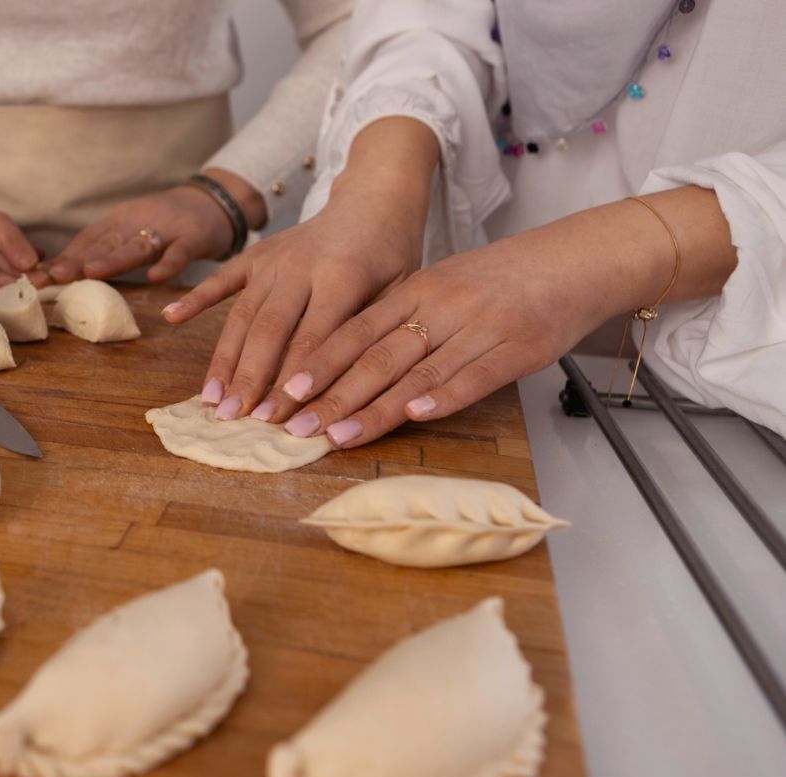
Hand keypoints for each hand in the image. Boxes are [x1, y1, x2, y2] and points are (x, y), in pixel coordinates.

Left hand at [45, 169, 264, 283]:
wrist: (213, 202)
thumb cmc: (166, 225)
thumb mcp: (131, 233)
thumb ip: (103, 251)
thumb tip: (62, 274)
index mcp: (119, 223)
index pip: (86, 242)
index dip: (63, 259)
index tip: (37, 278)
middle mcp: (137, 222)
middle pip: (105, 244)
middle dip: (77, 261)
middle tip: (52, 276)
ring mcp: (166, 229)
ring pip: (136, 246)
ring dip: (113, 260)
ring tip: (90, 273)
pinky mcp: (193, 236)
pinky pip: (180, 252)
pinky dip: (168, 263)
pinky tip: (155, 277)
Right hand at [162, 198, 423, 421]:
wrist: (374, 202)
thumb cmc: (392, 259)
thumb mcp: (398, 295)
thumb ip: (367, 336)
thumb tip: (340, 394)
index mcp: (342, 277)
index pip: (313, 340)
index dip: (294, 382)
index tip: (277, 420)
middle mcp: (300, 266)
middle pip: (269, 331)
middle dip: (250, 378)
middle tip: (235, 418)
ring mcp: (274, 259)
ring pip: (243, 315)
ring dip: (224, 360)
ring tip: (211, 400)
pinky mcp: (256, 254)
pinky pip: (223, 279)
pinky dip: (195, 298)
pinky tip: (171, 318)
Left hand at [270, 187, 737, 448]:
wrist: (575, 259)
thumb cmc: (501, 281)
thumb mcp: (441, 288)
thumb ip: (399, 320)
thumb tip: (348, 362)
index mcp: (414, 291)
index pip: (354, 332)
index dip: (317, 364)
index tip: (282, 393)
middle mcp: (438, 307)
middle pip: (374, 356)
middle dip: (330, 395)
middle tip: (293, 426)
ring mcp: (477, 326)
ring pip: (415, 372)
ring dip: (373, 408)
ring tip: (336, 435)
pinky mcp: (515, 347)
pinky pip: (474, 374)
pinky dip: (443, 396)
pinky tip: (416, 416)